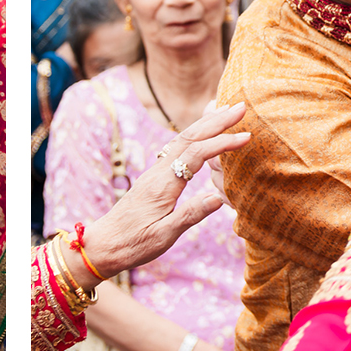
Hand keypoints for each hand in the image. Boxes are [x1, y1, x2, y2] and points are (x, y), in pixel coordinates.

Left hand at [83, 103, 249, 278]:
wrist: (103, 244)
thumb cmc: (133, 244)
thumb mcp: (163, 236)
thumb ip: (190, 215)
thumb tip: (218, 197)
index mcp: (162, 185)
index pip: (196, 154)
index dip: (222, 143)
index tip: (247, 136)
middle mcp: (157, 172)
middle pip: (189, 138)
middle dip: (216, 121)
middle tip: (241, 106)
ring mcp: (154, 173)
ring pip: (181, 140)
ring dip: (205, 124)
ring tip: (225, 111)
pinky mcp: (153, 177)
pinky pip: (176, 148)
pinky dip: (194, 135)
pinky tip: (201, 134)